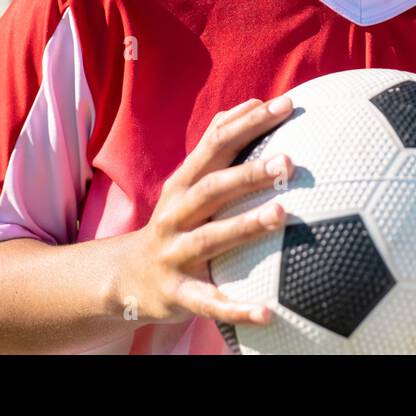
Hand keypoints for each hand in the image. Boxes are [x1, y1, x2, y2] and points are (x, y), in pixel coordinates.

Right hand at [116, 96, 295, 326]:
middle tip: (289, 160)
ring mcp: (174, 253)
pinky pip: (209, 303)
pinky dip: (237, 309)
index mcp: (184, 182)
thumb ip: (217, 143)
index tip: (286, 105)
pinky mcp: (177, 293)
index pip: (216, 144)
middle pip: (212, 187)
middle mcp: (176, 213)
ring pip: (210, 238)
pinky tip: (268, 314)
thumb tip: (255, 102)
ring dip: (245, 226)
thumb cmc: (175, 220)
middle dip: (249, 172)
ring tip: (282, 215)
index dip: (249, 123)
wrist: (126, 277)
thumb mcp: (188, 181)